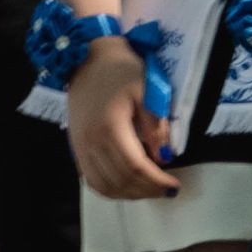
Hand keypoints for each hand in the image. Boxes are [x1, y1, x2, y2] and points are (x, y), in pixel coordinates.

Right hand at [66, 38, 178, 203]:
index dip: (156, 182)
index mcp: (110, 128)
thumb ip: (156, 126)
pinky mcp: (75, 147)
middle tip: (166, 190)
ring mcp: (80, 147)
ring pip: (103, 185)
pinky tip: (127, 185)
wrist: (87, 57)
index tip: (175, 185)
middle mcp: (91, 143)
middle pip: (119, 181)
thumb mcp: (148, 91)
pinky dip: (110, 189)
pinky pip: (90, 179)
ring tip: (149, 190)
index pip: (135, 167)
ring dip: (128, 194)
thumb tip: (165, 158)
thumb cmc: (122, 70)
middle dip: (146, 191)